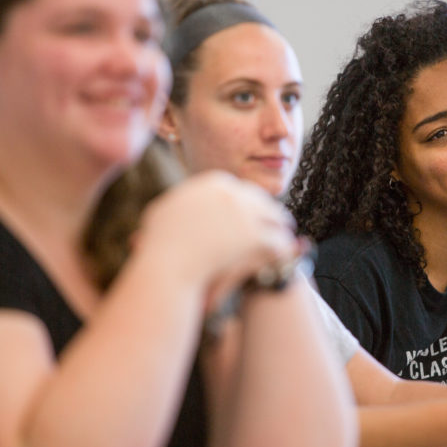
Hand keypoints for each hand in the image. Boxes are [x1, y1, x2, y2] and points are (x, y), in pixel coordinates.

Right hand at [136, 171, 302, 310]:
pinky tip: (285, 255)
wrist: (165, 264)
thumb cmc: (160, 244)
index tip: (255, 214)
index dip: (250, 204)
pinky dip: (283, 248)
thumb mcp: (165, 211)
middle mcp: (231, 192)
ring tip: (286, 239)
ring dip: (281, 229)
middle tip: (279, 224)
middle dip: (269, 214)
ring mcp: (244, 212)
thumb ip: (181, 202)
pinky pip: (277, 241)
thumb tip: (185, 197)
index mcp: (213, 182)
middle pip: (261, 201)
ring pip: (275, 218)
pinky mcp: (253, 235)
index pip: (242, 190)